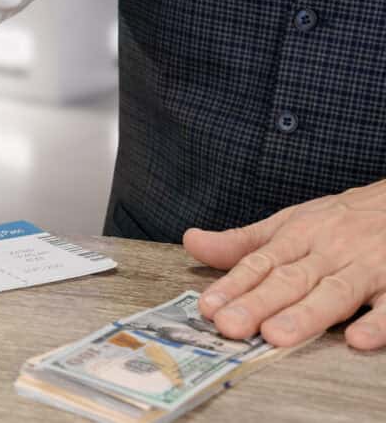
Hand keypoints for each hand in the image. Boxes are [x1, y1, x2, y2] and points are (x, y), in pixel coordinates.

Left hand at [183, 185, 385, 350]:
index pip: (260, 262)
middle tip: (230, 326)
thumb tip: (192, 242)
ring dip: (306, 314)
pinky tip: (358, 339)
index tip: (207, 307)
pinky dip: (378, 322)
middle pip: (291, 279)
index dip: (232, 285)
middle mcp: (330, 250)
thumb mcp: (291, 222)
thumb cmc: (342, 219)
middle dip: (258, 303)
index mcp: (299, 234)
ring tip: (276, 335)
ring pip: (334, 292)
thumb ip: (243, 242)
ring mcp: (367, 267)